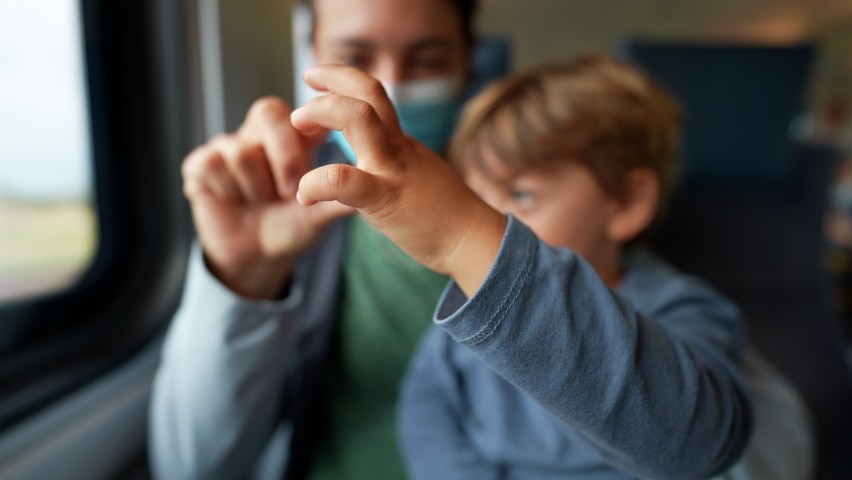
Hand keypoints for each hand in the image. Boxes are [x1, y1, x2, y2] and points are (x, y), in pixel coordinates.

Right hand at [182, 96, 353, 298]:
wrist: (258, 259)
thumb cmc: (292, 228)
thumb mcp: (322, 214)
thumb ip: (344, 197)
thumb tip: (373, 183)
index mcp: (294, 137)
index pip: (302, 107)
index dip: (312, 109)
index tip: (322, 128)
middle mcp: (261, 134)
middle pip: (269, 112)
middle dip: (285, 155)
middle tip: (292, 191)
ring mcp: (229, 146)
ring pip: (242, 149)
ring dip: (258, 186)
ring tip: (264, 202)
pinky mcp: (200, 165)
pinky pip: (214, 164)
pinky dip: (230, 190)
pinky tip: (236, 202)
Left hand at [291, 66, 506, 295]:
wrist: (472, 240)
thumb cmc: (444, 215)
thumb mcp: (417, 174)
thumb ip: (394, 160)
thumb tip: (374, 157)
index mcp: (401, 142)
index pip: (374, 94)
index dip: (344, 79)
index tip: (319, 80)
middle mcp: (397, 147)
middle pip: (369, 91)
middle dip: (332, 80)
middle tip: (306, 84)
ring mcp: (392, 169)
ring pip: (359, 118)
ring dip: (322, 110)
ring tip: (297, 123)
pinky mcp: (386, 199)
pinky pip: (346, 182)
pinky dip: (318, 183)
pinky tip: (304, 195)